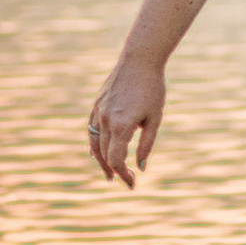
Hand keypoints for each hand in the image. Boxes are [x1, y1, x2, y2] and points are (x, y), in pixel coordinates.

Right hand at [88, 56, 166, 187]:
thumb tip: (140, 167)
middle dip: (115, 170)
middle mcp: (106, 120)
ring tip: (108, 173)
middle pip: (105, 154)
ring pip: (95, 143)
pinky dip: (93, 143)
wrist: (140, 60)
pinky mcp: (97, 104)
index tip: (132, 184)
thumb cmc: (153, 89)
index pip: (117, 159)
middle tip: (125, 181)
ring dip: (100, 160)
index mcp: (122, 125)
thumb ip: (146, 144)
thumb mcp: (155, 119)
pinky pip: (91, 129)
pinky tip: (95, 152)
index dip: (124, 175)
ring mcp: (98, 111)